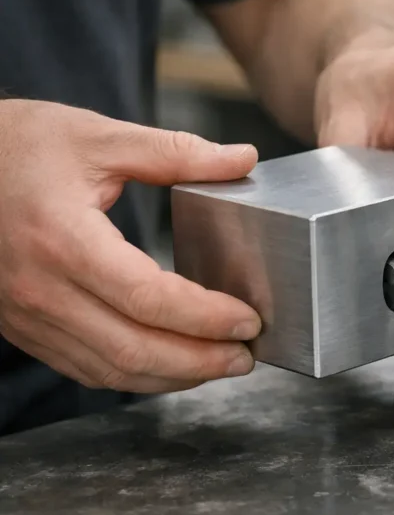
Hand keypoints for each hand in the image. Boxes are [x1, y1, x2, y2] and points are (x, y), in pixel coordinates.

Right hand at [0, 100, 262, 393]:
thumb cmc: (15, 146)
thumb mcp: (98, 137)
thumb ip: (176, 152)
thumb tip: (244, 158)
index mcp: (63, 239)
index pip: (149, 298)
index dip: (206, 317)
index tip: (248, 319)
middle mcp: (41, 288)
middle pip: (134, 348)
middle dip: (200, 361)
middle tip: (246, 356)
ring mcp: (27, 315)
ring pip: (110, 370)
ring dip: (173, 377)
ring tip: (221, 365)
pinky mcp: (23, 328)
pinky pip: (85, 368)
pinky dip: (136, 375)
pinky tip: (172, 366)